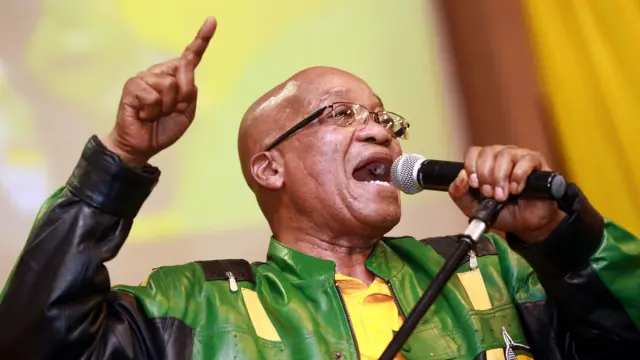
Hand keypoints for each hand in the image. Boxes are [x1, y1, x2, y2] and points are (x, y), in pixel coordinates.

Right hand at [102, 17, 216, 166]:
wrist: (143, 145)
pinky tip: (144, 114)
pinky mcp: (132, 86)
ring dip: (166, 106)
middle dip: (183, 96)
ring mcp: (144, 78)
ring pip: (169, 85)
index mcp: (175, 78)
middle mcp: (159, 73)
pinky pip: (153, 95)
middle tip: (170, 111)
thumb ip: (190, 92)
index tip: (212, 21)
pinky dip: (153, 110)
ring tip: (155, 114)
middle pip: (184, 70)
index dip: (202, 39)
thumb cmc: (163, 128)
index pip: (190, 56)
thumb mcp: (186, 112)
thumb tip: (183, 70)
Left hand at [448, 145, 565, 242]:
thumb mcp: (472, 207)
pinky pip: (526, 161)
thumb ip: (459, 194)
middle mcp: (501, 156)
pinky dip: (518, 176)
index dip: (471, 166)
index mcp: (485, 163)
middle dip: (485, 175)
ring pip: (505, 154)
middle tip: (489, 193)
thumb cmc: (502, 212)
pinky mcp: (535, 162)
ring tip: (502, 195)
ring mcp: (519, 156)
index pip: (473, 152)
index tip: (474, 184)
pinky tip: (516, 190)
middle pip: (487, 152)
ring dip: (500, 177)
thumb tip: (460, 177)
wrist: (526, 224)